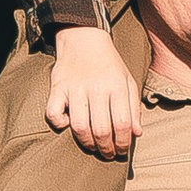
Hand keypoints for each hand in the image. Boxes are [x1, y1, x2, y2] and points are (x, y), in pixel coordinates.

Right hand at [47, 29, 143, 159]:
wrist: (84, 37)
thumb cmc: (109, 64)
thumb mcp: (127, 81)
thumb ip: (133, 108)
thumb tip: (137, 134)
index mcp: (117, 86)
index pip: (122, 124)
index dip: (123, 143)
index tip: (122, 151)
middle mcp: (96, 88)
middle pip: (102, 129)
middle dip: (106, 149)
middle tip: (108, 154)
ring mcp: (75, 88)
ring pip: (79, 127)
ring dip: (87, 143)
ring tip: (92, 147)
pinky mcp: (57, 88)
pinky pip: (53, 113)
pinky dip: (59, 124)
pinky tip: (67, 125)